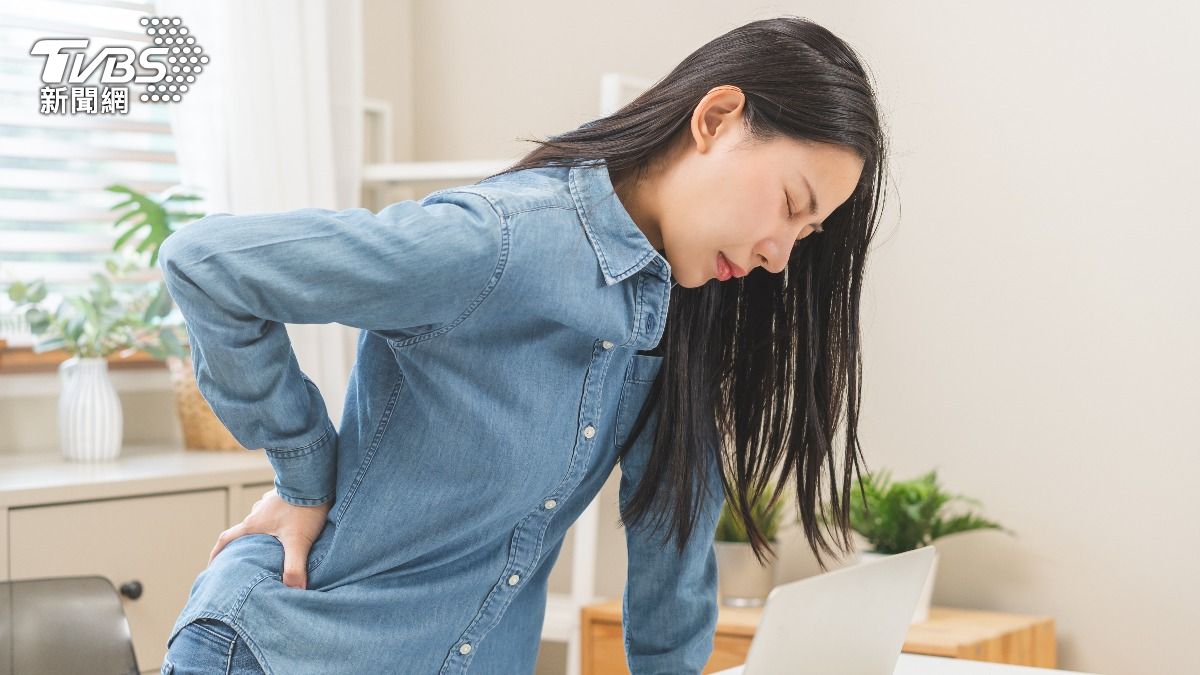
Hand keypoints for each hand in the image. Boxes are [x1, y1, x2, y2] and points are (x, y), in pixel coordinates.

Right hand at [209, 487, 331, 589]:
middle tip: (249, 559)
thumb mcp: (298, 542)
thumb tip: (294, 591)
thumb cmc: (304, 508)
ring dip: (263, 532)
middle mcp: (258, 511)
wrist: (315, 477)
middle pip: (245, 531)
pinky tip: (290, 526)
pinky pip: (277, 511)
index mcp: (253, 523)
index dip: (217, 553)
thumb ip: (294, 567)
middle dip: (245, 545)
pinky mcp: (285, 495)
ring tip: (272, 545)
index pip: (227, 539)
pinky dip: (278, 521)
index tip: (212, 565)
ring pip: (262, 520)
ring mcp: (271, 501)